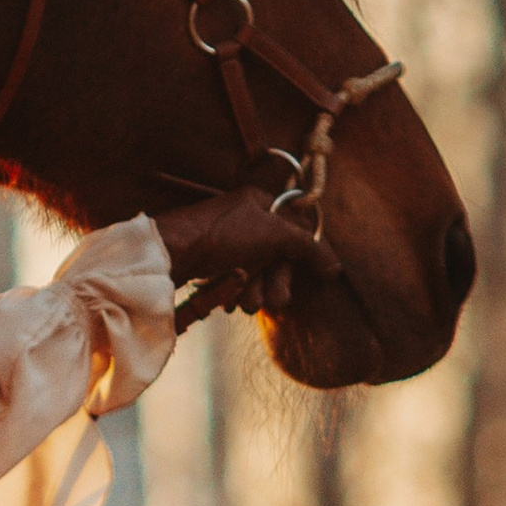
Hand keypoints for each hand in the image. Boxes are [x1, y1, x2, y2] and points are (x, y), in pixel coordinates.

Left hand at [154, 187, 339, 318]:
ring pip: (256, 273)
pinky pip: (235, 281)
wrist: (172, 253)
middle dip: (276, 281)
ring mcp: (227, 242)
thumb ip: (307, 247)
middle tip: (275, 300)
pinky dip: (236, 292)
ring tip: (246, 302)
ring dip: (256, 291)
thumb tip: (334, 267)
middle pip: (277, 256)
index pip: (295, 229)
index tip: (316, 272)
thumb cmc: (223, 235)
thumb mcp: (274, 234)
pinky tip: (231, 301)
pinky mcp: (211, 263)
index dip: (304, 253)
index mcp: (259, 203)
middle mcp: (244, 221)